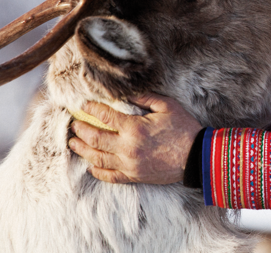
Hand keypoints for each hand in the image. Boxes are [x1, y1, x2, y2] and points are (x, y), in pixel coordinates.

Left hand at [68, 93, 201, 184]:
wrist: (196, 156)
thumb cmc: (184, 128)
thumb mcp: (168, 106)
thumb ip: (146, 98)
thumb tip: (126, 94)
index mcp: (134, 128)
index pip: (105, 116)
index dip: (92, 109)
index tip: (84, 105)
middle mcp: (127, 147)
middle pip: (95, 138)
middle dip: (81, 130)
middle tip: (73, 125)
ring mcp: (129, 164)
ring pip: (97, 158)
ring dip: (82, 150)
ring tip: (74, 143)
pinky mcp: (134, 176)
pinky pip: (110, 176)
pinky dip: (98, 171)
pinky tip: (91, 165)